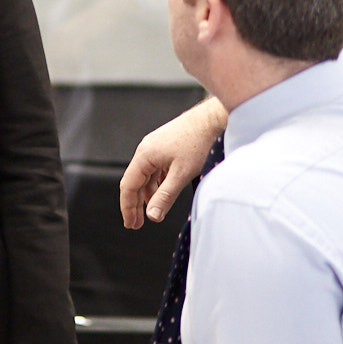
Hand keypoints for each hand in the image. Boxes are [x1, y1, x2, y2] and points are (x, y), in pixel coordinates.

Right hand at [119, 97, 228, 228]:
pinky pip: (156, 169)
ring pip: (146, 175)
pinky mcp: (166, 146)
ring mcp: (156, 146)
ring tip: (153, 211)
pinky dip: (157, 183)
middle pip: (135, 181)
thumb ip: (165, 196)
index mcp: (145, 155)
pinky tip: (164, 192)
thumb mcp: (182, 174)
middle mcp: (146, 149)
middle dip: (135, 204)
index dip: (128, 207)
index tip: (130, 224)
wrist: (214, 119)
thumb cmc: (199, 141)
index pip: (128, 186)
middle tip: (137, 224)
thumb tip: (152, 216)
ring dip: (148, 194)